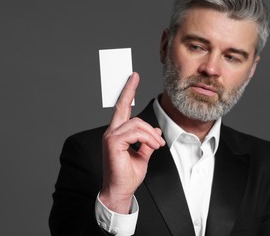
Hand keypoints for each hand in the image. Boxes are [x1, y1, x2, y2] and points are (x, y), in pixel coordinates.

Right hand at [99, 72, 165, 212]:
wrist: (120, 191)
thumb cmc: (128, 175)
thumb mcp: (143, 155)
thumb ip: (147, 142)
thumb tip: (154, 131)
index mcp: (118, 134)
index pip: (122, 109)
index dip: (128, 93)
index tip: (133, 78)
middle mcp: (112, 132)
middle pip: (122, 107)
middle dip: (129, 90)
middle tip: (137, 80)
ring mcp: (111, 136)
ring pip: (136, 123)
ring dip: (151, 134)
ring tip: (158, 144)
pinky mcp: (113, 142)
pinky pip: (135, 132)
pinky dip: (148, 138)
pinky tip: (153, 146)